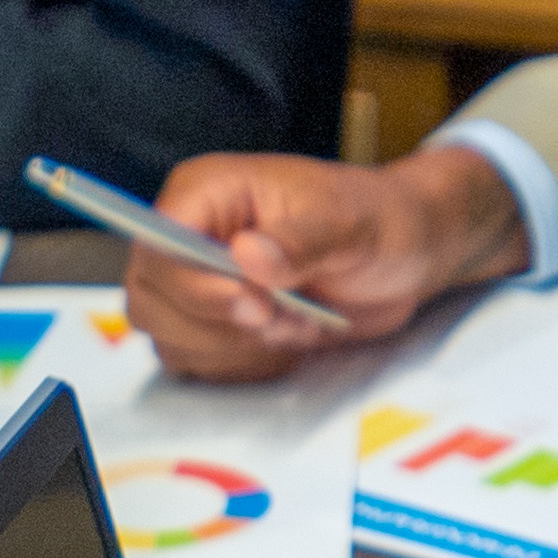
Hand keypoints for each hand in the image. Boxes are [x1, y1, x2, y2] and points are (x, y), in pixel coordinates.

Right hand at [121, 148, 526, 381]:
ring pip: (168, 337)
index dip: (194, 284)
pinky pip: (194, 363)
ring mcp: (195, 283)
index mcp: (207, 191)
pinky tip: (286, 340)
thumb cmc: (378, 220)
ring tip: (294, 321)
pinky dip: (241, 365)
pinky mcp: (212, 324)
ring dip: (234, 348)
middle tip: (280, 316)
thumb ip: (302, 240)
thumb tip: (248, 256)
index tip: (255, 302)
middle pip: (150, 298)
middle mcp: (188, 235)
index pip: (158, 243)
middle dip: (217, 324)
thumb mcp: (352, 223)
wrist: (406, 254)